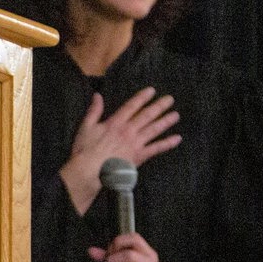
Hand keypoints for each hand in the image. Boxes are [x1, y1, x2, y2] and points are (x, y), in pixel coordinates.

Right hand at [59, 87, 181, 214]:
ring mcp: (136, 143)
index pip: (131, 106)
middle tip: (170, 99)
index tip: (151, 91)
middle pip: (146, 116)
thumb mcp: (86, 126)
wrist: (91, 170)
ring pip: (154, 130)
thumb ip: (94, 110)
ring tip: (176, 115)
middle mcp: (128, 130)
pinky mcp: (139, 156)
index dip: (142, 97)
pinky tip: (177, 139)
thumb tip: (97, 95)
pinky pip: (156, 148)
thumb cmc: (86, 150)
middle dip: (159, 106)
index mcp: (115, 123)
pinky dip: (167, 143)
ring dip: (166, 121)